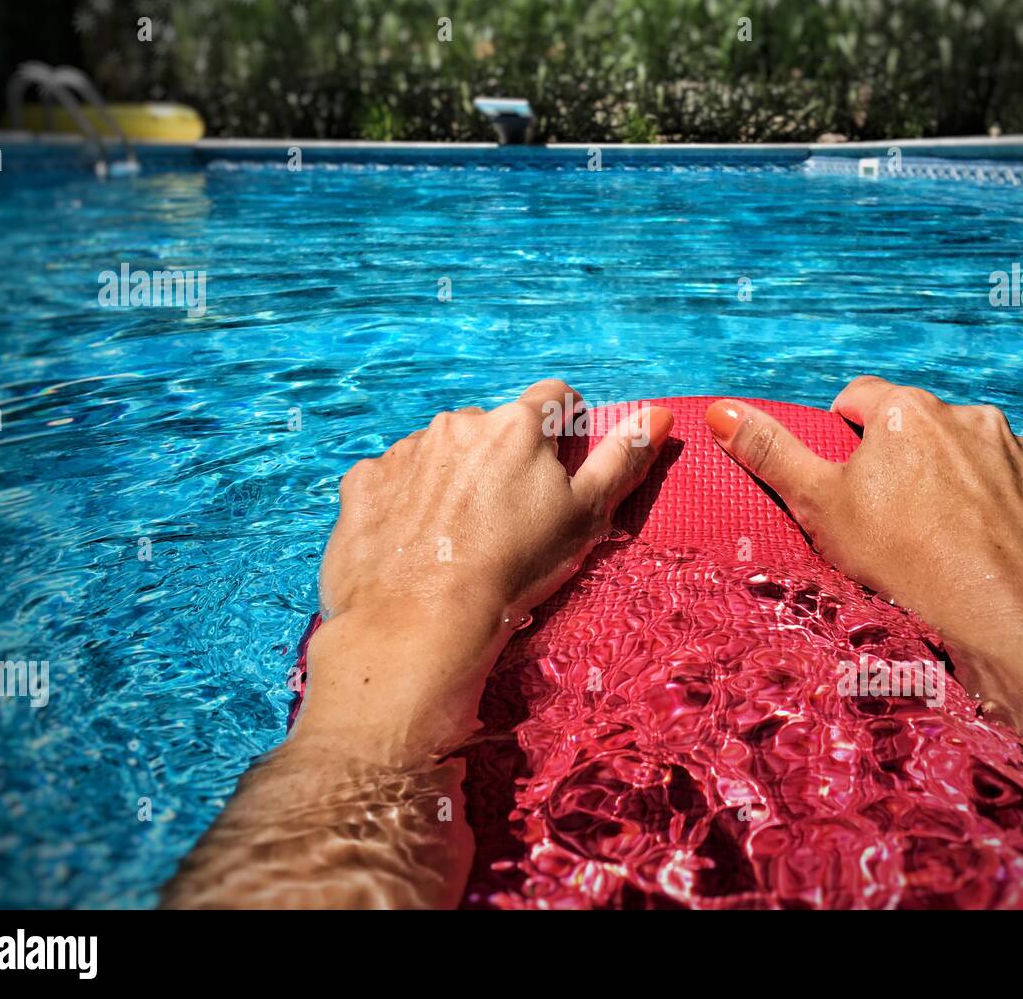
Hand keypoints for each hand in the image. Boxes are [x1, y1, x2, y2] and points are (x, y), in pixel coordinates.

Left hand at [302, 379, 672, 759]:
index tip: (556, 472)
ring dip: (453, 477)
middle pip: (493, 428)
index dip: (563, 432)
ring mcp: (406, 450)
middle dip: (502, 459)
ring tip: (457, 535)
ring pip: (442, 451)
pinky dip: (407, 499)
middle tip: (505, 517)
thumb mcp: (585, 518)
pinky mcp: (364, 481)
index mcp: (517, 426)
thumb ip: (622, 460)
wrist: (418, 621)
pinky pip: (394, 478)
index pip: (555, 400)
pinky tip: (416, 541)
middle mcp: (459, 423)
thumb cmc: (514, 569)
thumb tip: (658, 415)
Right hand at [705, 377, 1022, 861]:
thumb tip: (720, 410)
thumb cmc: (906, 562)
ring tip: (956, 545)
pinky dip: (1022, 513)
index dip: (846, 434)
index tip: (848, 478)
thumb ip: (771, 454)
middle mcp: (973, 418)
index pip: (862, 399)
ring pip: (985, 458)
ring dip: (969, 485)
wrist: (1016, 620)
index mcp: (909, 414)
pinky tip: (1007, 552)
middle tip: (898, 522)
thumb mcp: (821, 508)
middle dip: (911, 462)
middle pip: (927, 428)